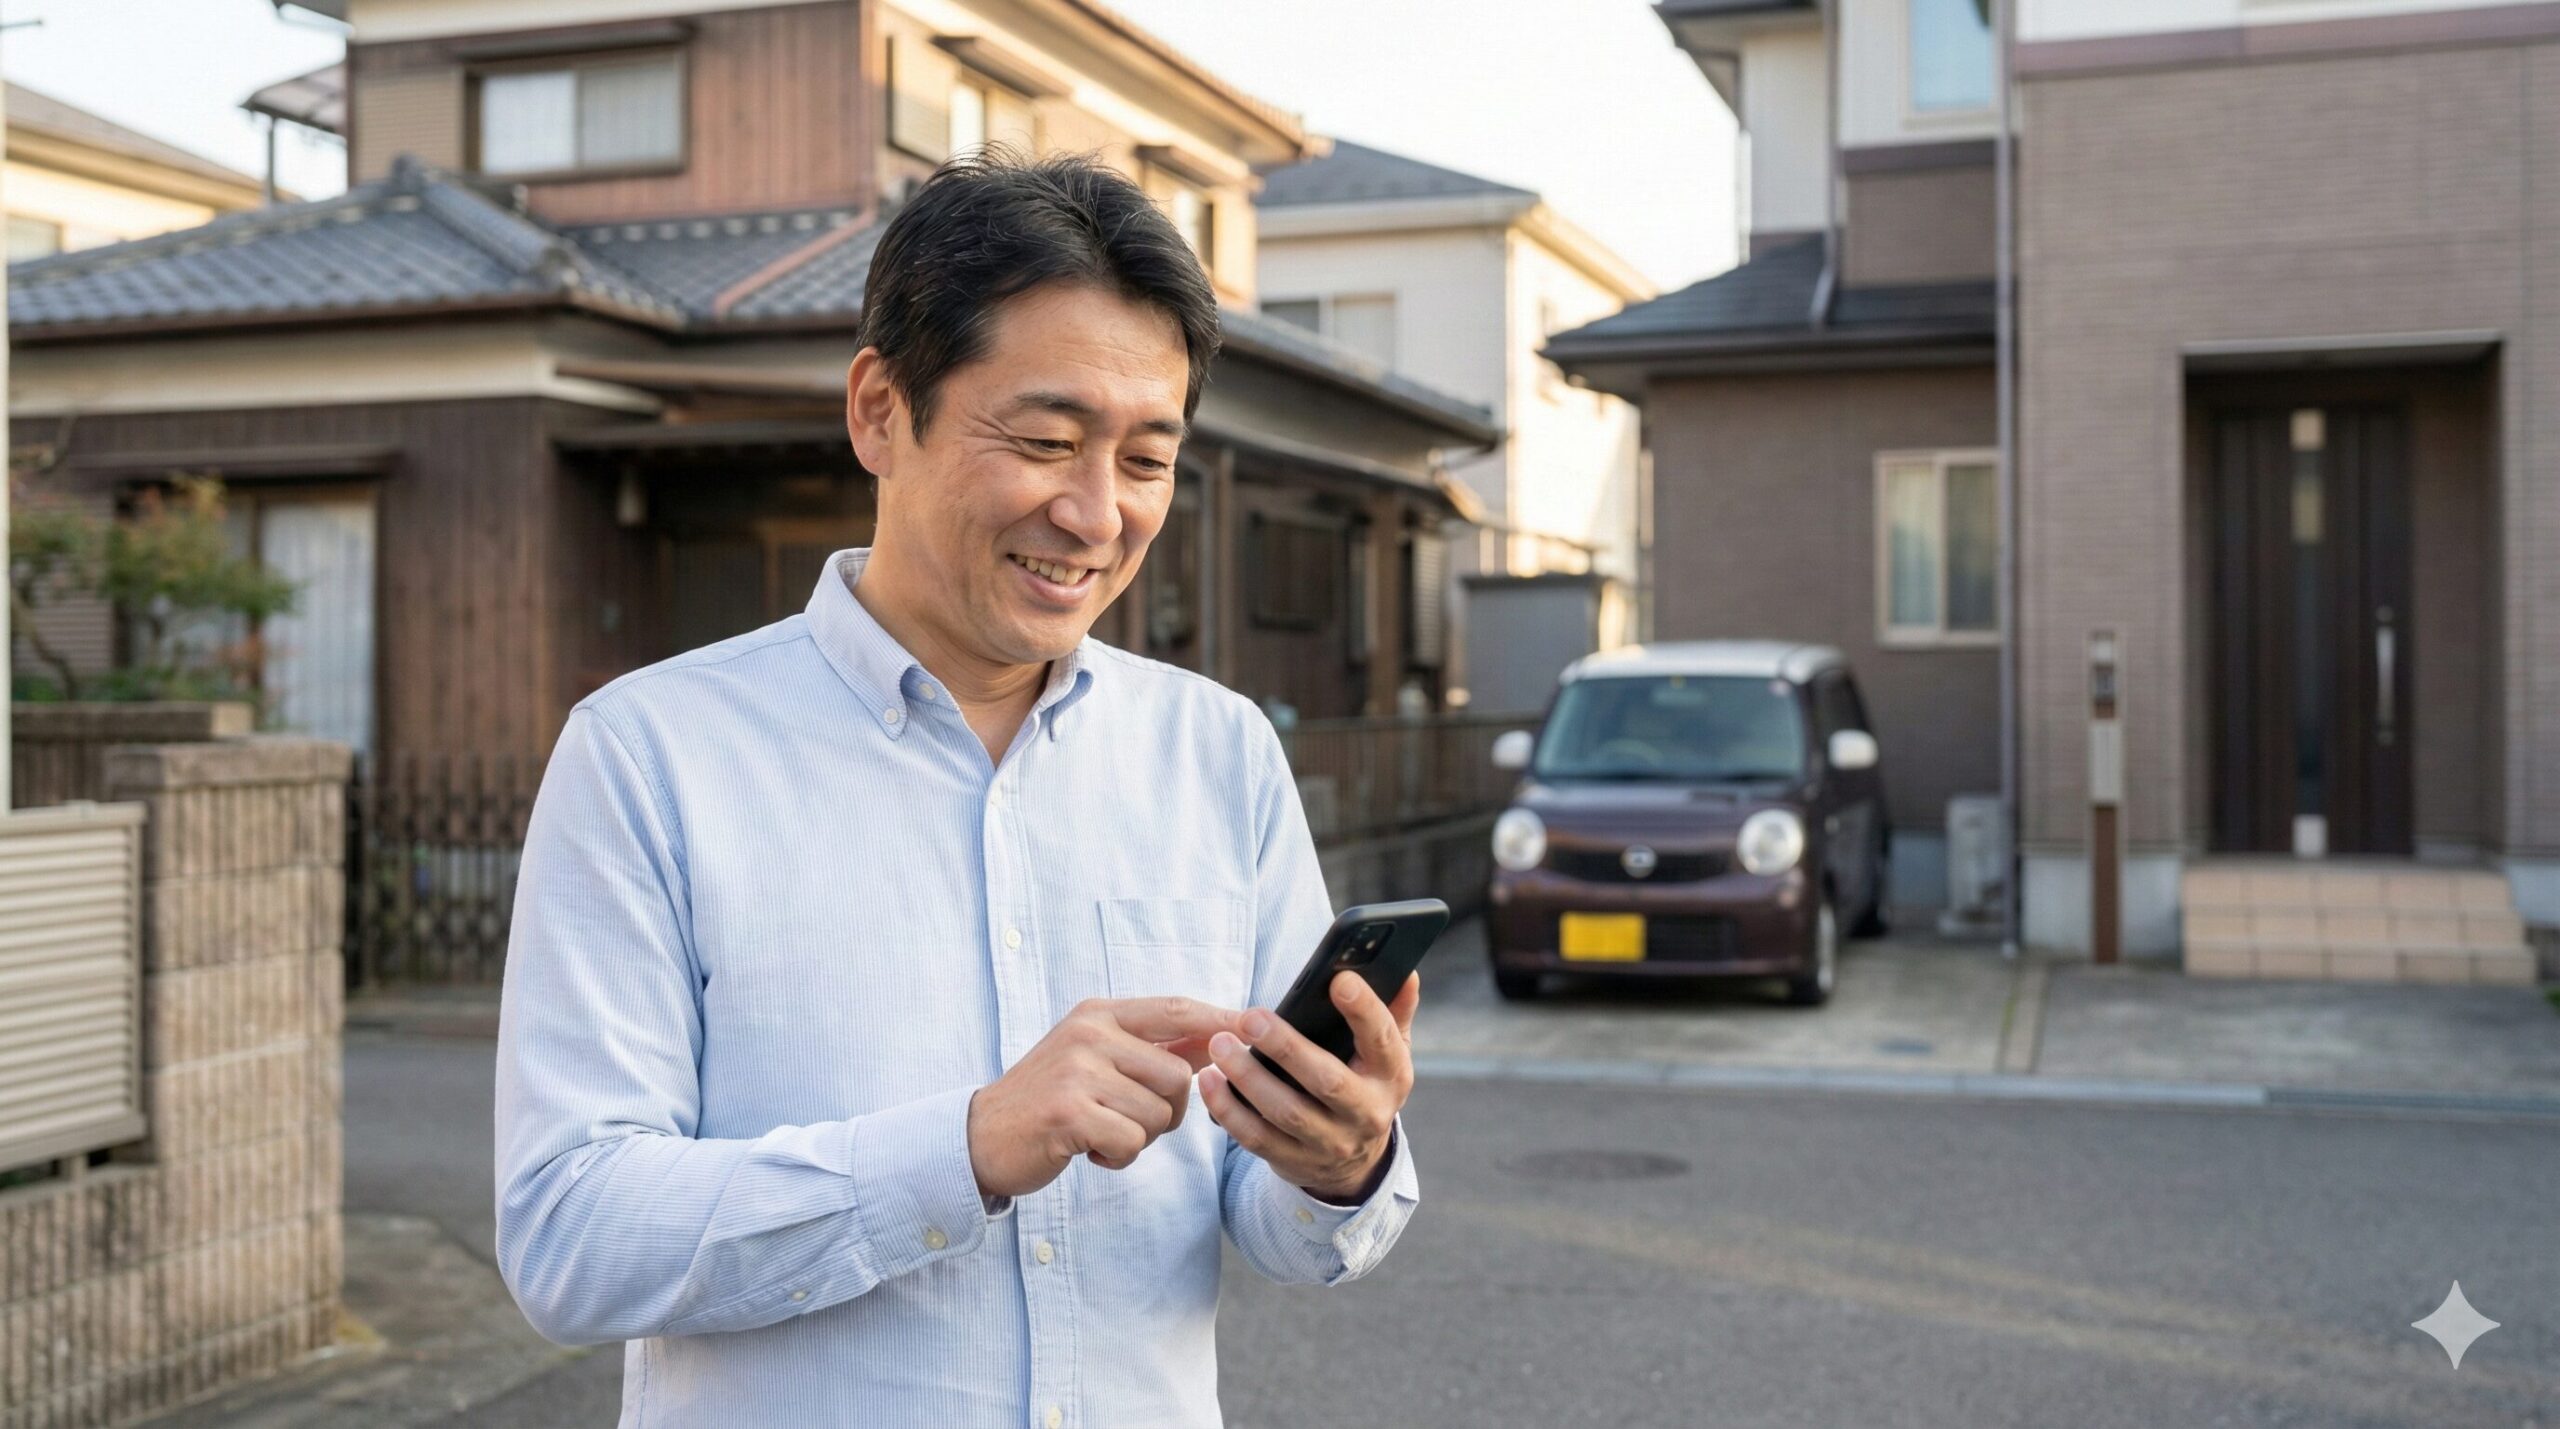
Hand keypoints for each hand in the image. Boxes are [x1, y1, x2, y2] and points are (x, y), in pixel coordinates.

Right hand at [968, 996, 1241, 1199]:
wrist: (981, 1136)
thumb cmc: (1047, 1100)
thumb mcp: (1092, 1057)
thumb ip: (1147, 1048)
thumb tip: (1214, 1043)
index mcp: (1098, 1014)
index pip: (1175, 1010)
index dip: (1220, 1020)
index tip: (1256, 1026)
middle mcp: (1089, 1034)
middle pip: (1179, 1075)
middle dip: (1169, 1111)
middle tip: (1127, 1120)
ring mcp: (1078, 1071)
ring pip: (1159, 1113)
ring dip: (1140, 1137)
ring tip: (1100, 1132)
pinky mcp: (1069, 1113)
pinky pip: (1132, 1141)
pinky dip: (1119, 1157)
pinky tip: (1089, 1150)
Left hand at [1198, 971, 1418, 1203]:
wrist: (1356, 1161)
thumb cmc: (1366, 1084)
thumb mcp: (1388, 1053)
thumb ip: (1393, 1011)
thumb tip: (1406, 972)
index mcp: (1391, 1076)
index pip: (1382, 1040)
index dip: (1364, 1010)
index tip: (1338, 980)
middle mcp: (1366, 1113)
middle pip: (1326, 1081)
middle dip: (1286, 1048)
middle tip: (1249, 1017)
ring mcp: (1330, 1143)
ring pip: (1285, 1112)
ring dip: (1248, 1078)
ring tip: (1219, 1044)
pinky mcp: (1295, 1161)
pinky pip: (1256, 1138)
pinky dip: (1229, 1110)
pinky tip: (1209, 1081)